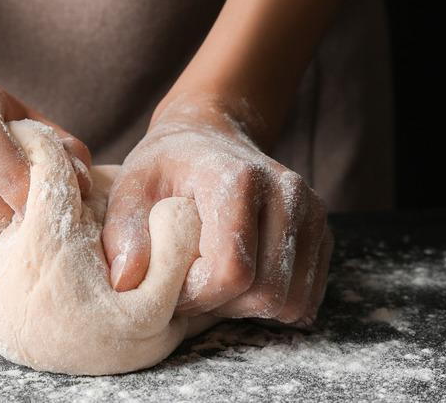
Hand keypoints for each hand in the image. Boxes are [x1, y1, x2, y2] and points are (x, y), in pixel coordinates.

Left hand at [103, 93, 331, 324]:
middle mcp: (286, 193)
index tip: (170, 286)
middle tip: (191, 288)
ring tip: (213, 283)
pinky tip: (240, 282)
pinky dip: (272, 303)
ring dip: (247, 309)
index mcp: (239, 180)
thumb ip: (124, 233)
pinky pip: (307, 296)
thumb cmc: (165, 164)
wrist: (208, 136)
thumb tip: (126, 282)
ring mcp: (311, 212)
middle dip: (222, 307)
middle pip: (266, 292)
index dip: (197, 296)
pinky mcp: (322, 230)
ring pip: (291, 301)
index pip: (232, 271)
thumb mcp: (131, 187)